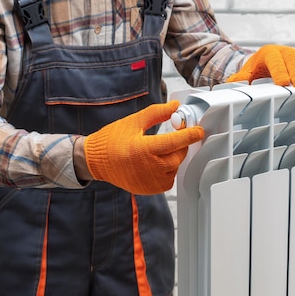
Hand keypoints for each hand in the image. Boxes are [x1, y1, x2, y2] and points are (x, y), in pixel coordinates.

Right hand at [83, 101, 204, 194]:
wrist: (96, 161)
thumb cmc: (111, 140)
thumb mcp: (134, 122)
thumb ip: (157, 113)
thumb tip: (175, 106)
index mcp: (144, 149)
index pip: (176, 142)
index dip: (190, 135)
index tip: (198, 130)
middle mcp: (149, 168)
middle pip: (178, 155)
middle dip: (180, 145)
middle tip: (176, 136)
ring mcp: (149, 181)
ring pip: (174, 168)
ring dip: (173, 158)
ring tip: (161, 150)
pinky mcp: (149, 189)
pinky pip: (168, 180)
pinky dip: (167, 171)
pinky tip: (157, 162)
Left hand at [227, 44, 294, 90]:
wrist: (265, 62)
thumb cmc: (256, 71)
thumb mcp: (247, 74)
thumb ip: (240, 79)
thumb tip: (230, 85)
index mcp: (269, 53)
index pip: (274, 60)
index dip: (279, 71)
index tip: (283, 83)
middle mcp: (285, 51)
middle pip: (294, 61)